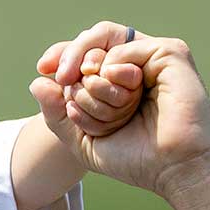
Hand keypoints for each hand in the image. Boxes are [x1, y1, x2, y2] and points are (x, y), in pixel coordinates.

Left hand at [27, 25, 209, 202]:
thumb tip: (36, 82)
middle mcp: (134, 65)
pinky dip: (115, 71)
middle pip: (91, 41)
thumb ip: (56, 114)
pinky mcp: (170, 53)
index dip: (61, 55)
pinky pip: (126, 48)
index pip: (83, 54)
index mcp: (117, 81)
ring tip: (101, 105)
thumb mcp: (82, 141)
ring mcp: (152, 57)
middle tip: (63, 79)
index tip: (44, 70)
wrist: (173, 169)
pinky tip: (125, 98)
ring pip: (104, 46)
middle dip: (70, 59)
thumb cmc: (134, 159)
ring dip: (93, 79)